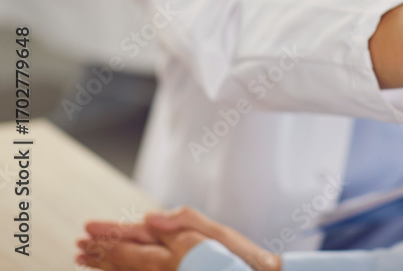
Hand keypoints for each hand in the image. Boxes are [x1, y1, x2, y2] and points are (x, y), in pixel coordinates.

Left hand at [78, 207, 279, 270]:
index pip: (133, 241)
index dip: (109, 234)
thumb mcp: (218, 232)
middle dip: (101, 252)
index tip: (87, 229)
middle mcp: (167, 270)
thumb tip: (149, 218)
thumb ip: (184, 222)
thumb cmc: (241, 258)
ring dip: (106, 266)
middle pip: (126, 260)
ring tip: (85, 260)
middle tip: (79, 247)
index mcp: (175, 252)